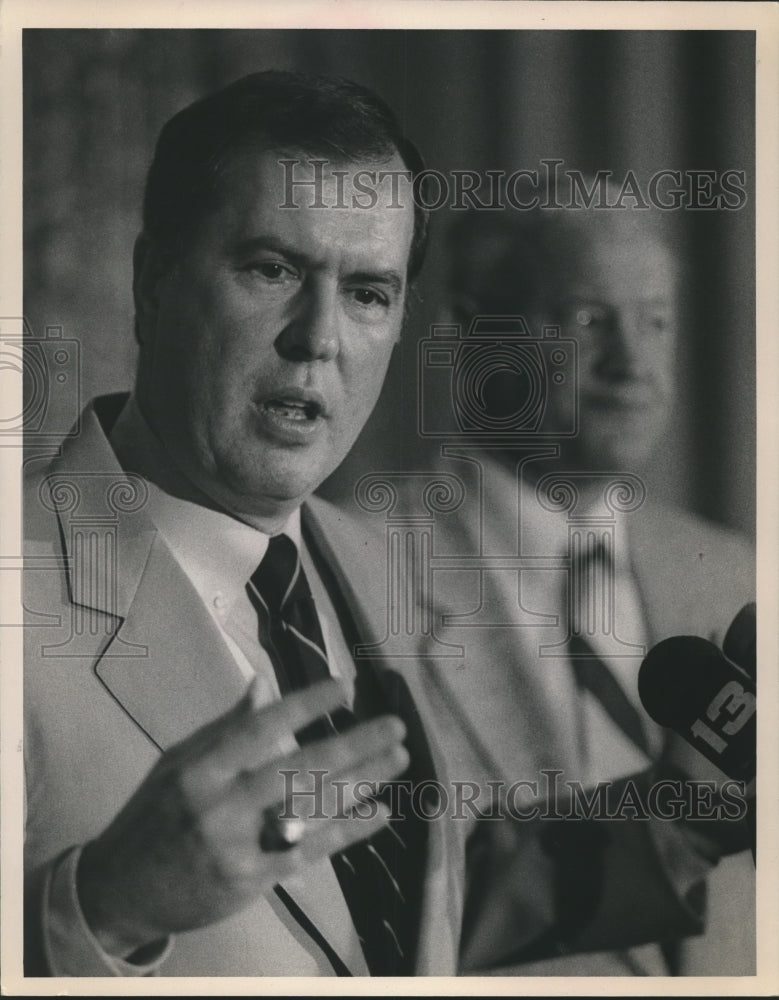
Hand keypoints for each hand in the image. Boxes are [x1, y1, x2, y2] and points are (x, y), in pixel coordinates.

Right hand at [76, 678, 407, 957]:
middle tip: (395, 726)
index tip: (345, 686)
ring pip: (311, 808)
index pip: (260, 728)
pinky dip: (348, 830)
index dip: (305, 705)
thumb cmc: (155, 815)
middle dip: (353, 745)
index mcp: (199, 768)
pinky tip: (379, 811)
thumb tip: (263, 683)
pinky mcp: (252, 882)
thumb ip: (226, 727)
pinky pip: (311, 851)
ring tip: (398, 758)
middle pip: (298, 769)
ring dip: (362, 781)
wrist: (121, 890)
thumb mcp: (179, 763)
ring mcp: (237, 847)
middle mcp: (219, 806)